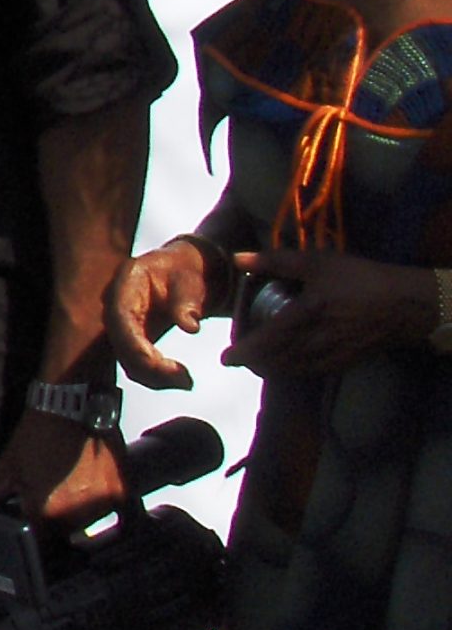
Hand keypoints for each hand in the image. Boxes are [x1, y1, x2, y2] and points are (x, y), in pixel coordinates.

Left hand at [0, 409, 126, 530]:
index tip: (34, 527)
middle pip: (65, 533)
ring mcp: (101, 504)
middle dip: (56, 520)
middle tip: (52, 494)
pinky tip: (89, 480)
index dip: (36, 536)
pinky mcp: (121, 492)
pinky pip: (111, 508)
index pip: (41, 542)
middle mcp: (75, 514)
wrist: (72, 406)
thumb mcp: (7, 464)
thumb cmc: (36, 434)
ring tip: (70, 482)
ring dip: (79, 510)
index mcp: (45, 511)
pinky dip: (100, 500)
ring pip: (88, 521)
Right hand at [106, 239, 217, 389]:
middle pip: (121, 345)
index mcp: (126, 285)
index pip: (120, 318)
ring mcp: (122, 326)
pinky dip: (156, 376)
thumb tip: (190, 326)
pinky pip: (137, 364)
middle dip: (149, 368)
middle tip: (184, 378)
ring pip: (127, 360)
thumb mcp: (189, 278)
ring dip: (154, 377)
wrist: (182, 273)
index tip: (160, 364)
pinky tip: (180, 378)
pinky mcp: (133, 340)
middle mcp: (116, 307)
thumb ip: (187, 300)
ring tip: (186, 381)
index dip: (134, 344)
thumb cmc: (183, 272)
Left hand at [222, 247, 435, 376]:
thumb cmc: (358, 278)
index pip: (268, 341)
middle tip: (238, 360)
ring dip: (272, 370)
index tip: (226, 358)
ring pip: (294, 370)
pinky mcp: (346, 361)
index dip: (245, 352)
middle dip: (255, 364)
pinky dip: (294, 371)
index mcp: (306, 316)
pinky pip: (313, 371)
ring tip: (257, 364)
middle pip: (277, 361)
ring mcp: (332, 355)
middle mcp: (317, 341)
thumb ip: (275, 261)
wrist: (404, 304)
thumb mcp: (317, 262)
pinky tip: (288, 366)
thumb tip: (237, 258)